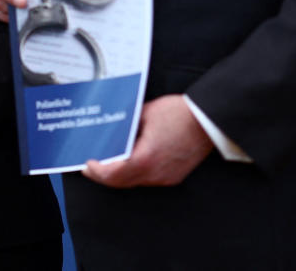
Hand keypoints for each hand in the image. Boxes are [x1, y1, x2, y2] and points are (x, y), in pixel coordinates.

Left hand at [81, 95, 212, 187]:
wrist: (207, 120)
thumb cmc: (180, 114)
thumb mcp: (144, 113)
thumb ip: (125, 126)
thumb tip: (111, 130)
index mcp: (146, 157)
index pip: (113, 174)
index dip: (97, 171)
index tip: (88, 163)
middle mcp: (155, 172)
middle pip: (121, 182)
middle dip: (103, 176)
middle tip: (91, 168)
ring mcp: (165, 177)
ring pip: (134, 182)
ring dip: (118, 176)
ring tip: (106, 164)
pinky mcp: (173, 176)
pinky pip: (147, 179)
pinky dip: (134, 174)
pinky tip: (128, 163)